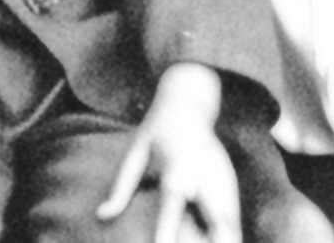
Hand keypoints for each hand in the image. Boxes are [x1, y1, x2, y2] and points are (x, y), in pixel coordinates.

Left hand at [99, 64, 235, 242]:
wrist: (189, 105)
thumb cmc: (156, 133)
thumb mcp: (135, 154)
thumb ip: (121, 189)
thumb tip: (101, 216)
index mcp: (177, 165)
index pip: (172, 201)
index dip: (167, 227)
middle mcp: (203, 173)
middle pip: (214, 213)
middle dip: (216, 239)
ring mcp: (220, 177)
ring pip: (230, 216)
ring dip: (227, 239)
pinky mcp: (229, 181)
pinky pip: (232, 215)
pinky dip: (231, 234)